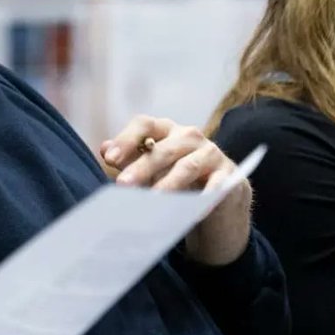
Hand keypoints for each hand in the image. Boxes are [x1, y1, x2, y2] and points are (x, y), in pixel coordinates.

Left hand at [100, 116, 251, 265]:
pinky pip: (217, 185)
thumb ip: (130, 158)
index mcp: (165, 130)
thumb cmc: (177, 178)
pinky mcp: (230, 175)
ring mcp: (211, 153)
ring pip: (187, 166)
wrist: (219, 199)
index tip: (109, 159)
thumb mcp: (152, 169)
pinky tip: (195, 210)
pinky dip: (207, 196)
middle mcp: (189, 136)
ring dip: (170, 184)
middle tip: (123, 185)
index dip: (126, 139)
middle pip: (163, 149)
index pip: (144, 125)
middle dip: (142, 168)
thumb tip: (104, 148)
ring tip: (155, 201)